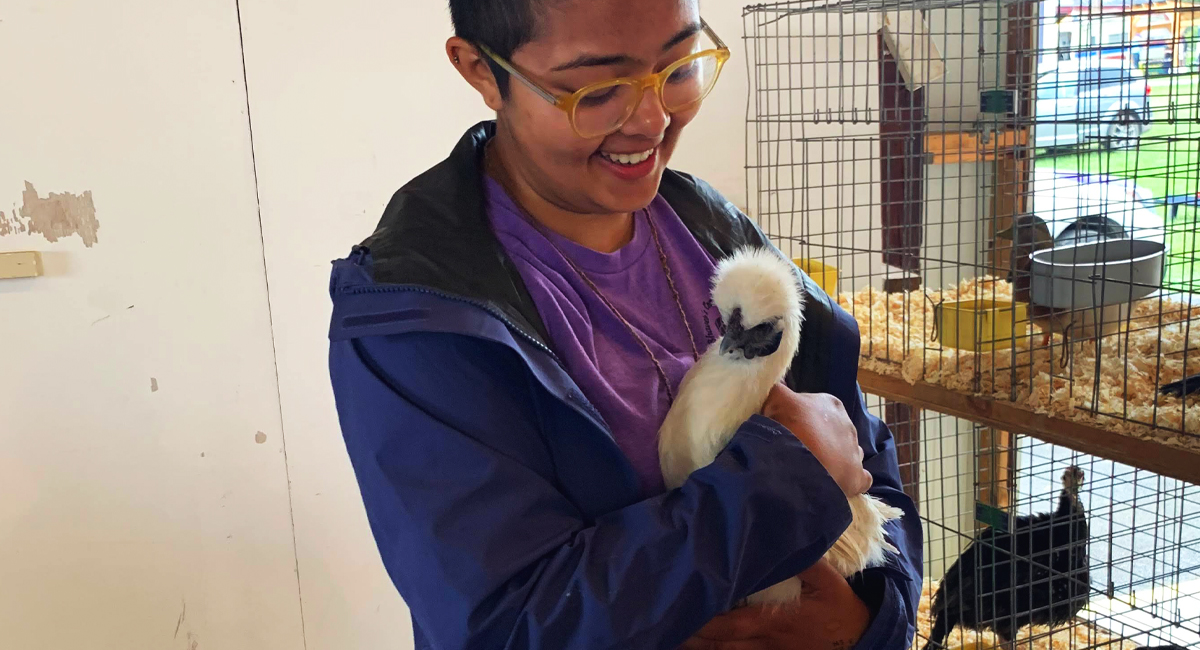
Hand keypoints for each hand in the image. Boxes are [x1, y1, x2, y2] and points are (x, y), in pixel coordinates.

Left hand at [679, 560, 869, 649]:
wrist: (860, 640)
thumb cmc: (840, 608)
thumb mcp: (829, 581)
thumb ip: (806, 561)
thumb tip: (784, 535)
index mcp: (775, 620)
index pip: (731, 623)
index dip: (705, 618)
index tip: (683, 605)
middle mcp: (766, 641)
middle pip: (720, 643)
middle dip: (692, 635)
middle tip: (664, 623)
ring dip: (699, 648)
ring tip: (672, 638)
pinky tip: (699, 648)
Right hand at [762, 385, 871, 496]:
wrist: (802, 462)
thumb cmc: (790, 427)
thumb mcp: (777, 400)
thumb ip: (776, 390)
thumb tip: (772, 385)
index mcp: (831, 404)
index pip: (815, 410)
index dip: (799, 421)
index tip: (787, 432)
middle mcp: (848, 425)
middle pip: (830, 433)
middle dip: (817, 441)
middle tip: (797, 452)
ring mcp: (855, 451)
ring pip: (845, 453)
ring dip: (832, 460)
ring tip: (814, 469)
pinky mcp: (859, 476)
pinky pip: (860, 477)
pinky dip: (849, 481)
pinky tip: (834, 484)